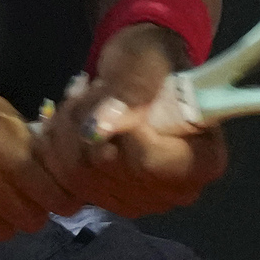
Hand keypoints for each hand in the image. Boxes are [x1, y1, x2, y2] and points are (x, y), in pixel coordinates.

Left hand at [39, 23, 226, 217]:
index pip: (150, 163)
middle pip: (109, 172)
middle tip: (96, 87)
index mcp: (203, 161)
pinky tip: (68, 119)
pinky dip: (57, 143)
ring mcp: (137, 200)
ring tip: (84, 97)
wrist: (136, 70)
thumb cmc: (153, 60)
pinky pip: (63, 182)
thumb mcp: (147, 62)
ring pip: (79, 175)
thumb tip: (100, 127)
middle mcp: (173, 191)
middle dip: (87, 121)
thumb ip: (131, 92)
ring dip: (68, 127)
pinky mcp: (103, 198)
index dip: (123, 130)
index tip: (114, 94)